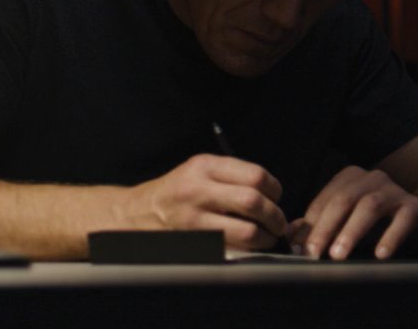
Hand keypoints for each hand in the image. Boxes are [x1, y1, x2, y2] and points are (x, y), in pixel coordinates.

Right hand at [126, 154, 286, 249]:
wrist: (138, 213)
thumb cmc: (177, 191)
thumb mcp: (199, 170)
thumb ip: (231, 175)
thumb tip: (271, 193)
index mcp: (204, 166)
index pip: (255, 175)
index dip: (274, 189)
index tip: (276, 196)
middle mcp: (198, 190)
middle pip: (253, 202)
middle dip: (275, 216)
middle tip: (279, 223)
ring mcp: (195, 220)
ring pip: (247, 231)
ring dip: (265, 237)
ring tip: (267, 237)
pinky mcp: (194, 243)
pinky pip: (232, 249)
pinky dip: (247, 250)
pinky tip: (247, 246)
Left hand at [288, 166, 417, 259]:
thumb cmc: (378, 225)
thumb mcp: (346, 224)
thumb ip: (319, 227)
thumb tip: (289, 238)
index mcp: (349, 179)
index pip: (323, 201)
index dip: (309, 226)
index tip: (297, 249)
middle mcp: (371, 178)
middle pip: (342, 201)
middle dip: (324, 228)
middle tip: (313, 253)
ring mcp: (394, 190)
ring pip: (368, 207)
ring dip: (351, 232)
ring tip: (339, 255)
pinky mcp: (415, 207)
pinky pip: (402, 220)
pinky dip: (390, 237)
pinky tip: (380, 255)